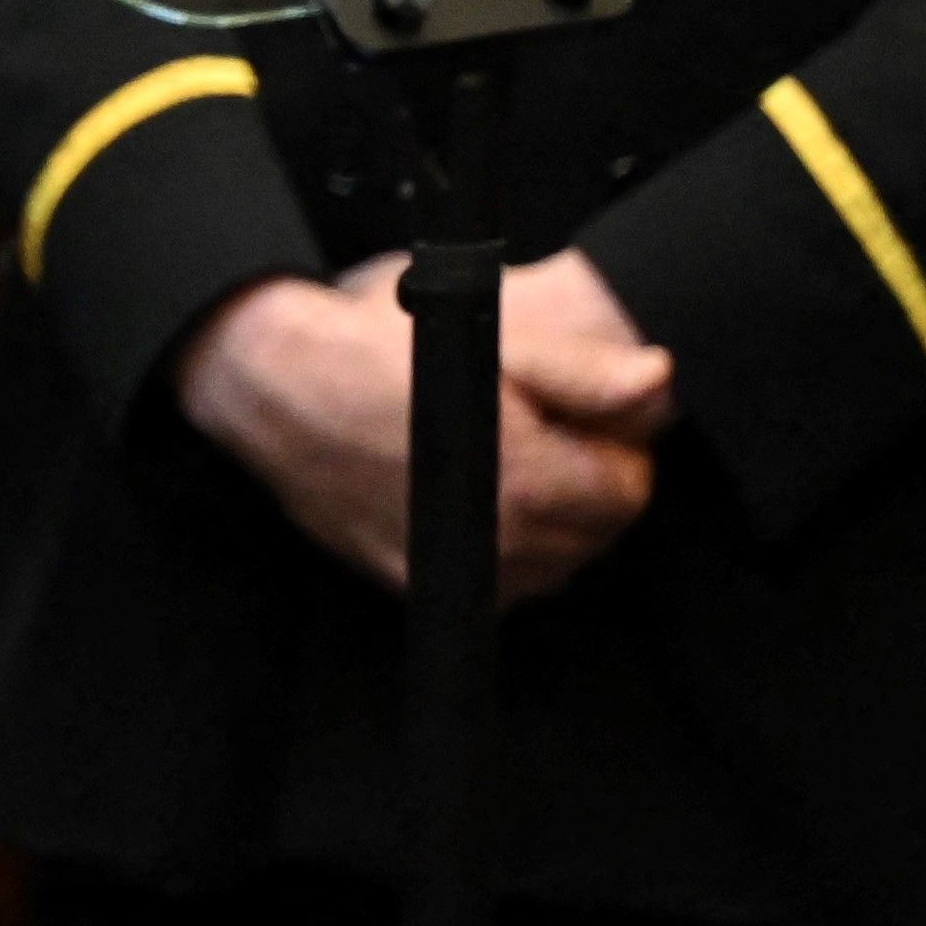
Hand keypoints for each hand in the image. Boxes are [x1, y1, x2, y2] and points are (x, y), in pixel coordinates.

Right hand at [172, 255, 671, 600]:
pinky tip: (467, 498)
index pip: (628, 491)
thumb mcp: (486, 340)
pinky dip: (498, 551)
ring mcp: (451, 570)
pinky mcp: (411, 581)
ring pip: (549, 566)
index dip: (613, 447)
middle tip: (537, 432)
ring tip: (503, 463)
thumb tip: (660, 382)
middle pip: (594, 534)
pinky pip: (492, 584)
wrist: (266, 383)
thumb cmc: (369, 351)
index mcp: (526, 481)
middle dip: (584, 484)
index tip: (577, 417)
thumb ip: (582, 372)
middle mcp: (495, 542)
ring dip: (546, 522)